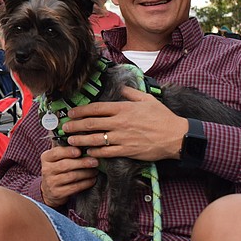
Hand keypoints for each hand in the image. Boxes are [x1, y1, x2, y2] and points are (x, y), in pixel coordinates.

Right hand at [40, 144, 98, 207]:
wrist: (50, 191)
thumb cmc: (58, 170)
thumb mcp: (57, 158)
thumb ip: (65, 148)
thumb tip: (81, 137)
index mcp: (46, 158)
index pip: (56, 152)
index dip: (69, 151)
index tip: (80, 151)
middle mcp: (46, 170)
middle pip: (65, 165)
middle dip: (82, 163)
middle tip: (95, 161)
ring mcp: (51, 182)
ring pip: (71, 176)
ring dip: (86, 173)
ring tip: (95, 170)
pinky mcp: (58, 193)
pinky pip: (74, 187)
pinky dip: (85, 183)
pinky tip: (92, 180)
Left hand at [63, 87, 187, 161]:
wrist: (175, 136)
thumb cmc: (162, 117)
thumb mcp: (147, 99)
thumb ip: (131, 93)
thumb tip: (121, 88)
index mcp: (123, 108)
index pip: (96, 108)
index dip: (81, 111)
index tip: (72, 113)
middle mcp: (119, 122)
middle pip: (91, 124)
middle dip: (75, 126)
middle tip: (65, 127)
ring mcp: (122, 137)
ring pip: (95, 139)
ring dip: (80, 140)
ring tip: (71, 141)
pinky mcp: (126, 151)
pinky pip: (106, 152)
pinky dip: (94, 152)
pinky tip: (87, 152)